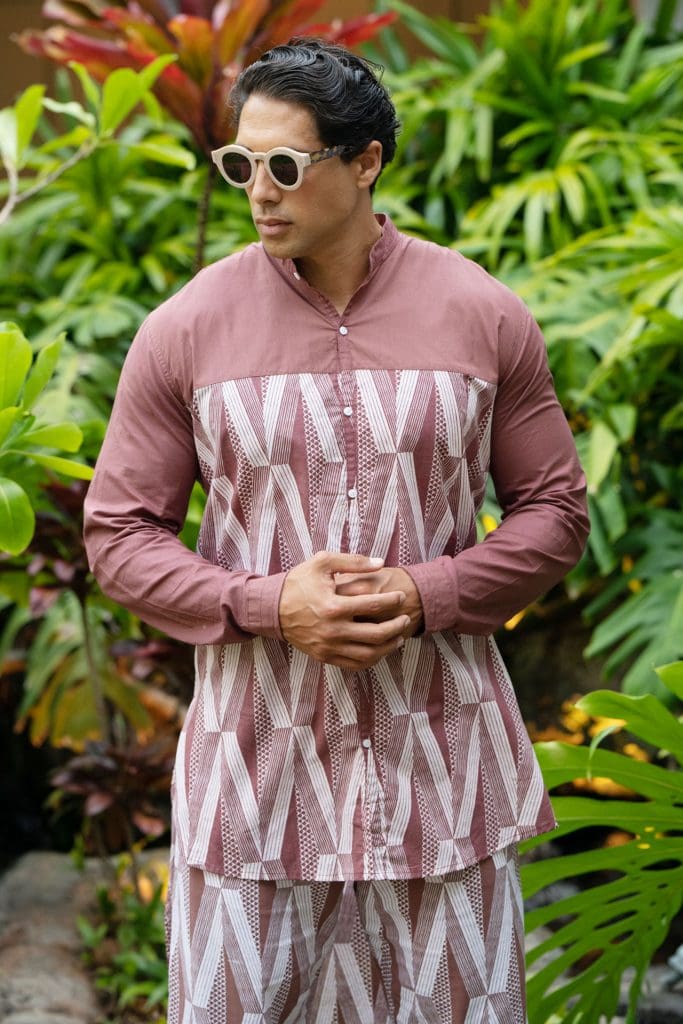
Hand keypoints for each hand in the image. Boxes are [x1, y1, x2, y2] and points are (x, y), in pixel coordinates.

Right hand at [279, 551, 409, 669]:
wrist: (272, 609)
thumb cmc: (298, 582)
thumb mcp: (322, 563)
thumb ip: (352, 562)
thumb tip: (380, 563)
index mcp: (333, 606)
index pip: (374, 605)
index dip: (392, 601)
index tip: (401, 596)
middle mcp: (332, 630)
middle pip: (376, 634)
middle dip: (396, 626)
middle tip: (405, 618)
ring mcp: (328, 646)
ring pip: (368, 654)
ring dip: (388, 646)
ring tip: (399, 637)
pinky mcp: (324, 657)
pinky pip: (354, 664)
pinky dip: (372, 659)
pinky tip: (380, 649)